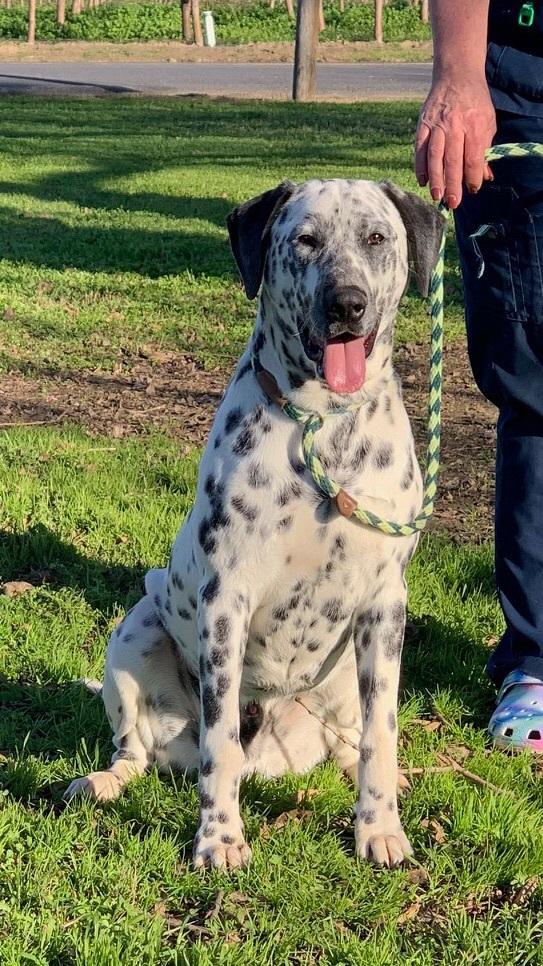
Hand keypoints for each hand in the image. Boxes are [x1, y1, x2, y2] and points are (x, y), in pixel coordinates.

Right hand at [415, 72, 496, 208]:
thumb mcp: (488, 122)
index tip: (473, 189)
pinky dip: (420, 166)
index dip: (472, 175)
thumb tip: (484, 176)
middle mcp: (455, 124)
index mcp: (474, 123)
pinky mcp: (423, 124)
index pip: (473, 156)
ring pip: (435, 156)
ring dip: (435, 178)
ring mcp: (437, 124)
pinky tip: (423, 180)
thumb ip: (485, 150)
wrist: (456, 75)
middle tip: (453, 202)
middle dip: (453, 183)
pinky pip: (420, 148)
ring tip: (436, 196)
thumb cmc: (475, 102)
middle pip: (453, 159)